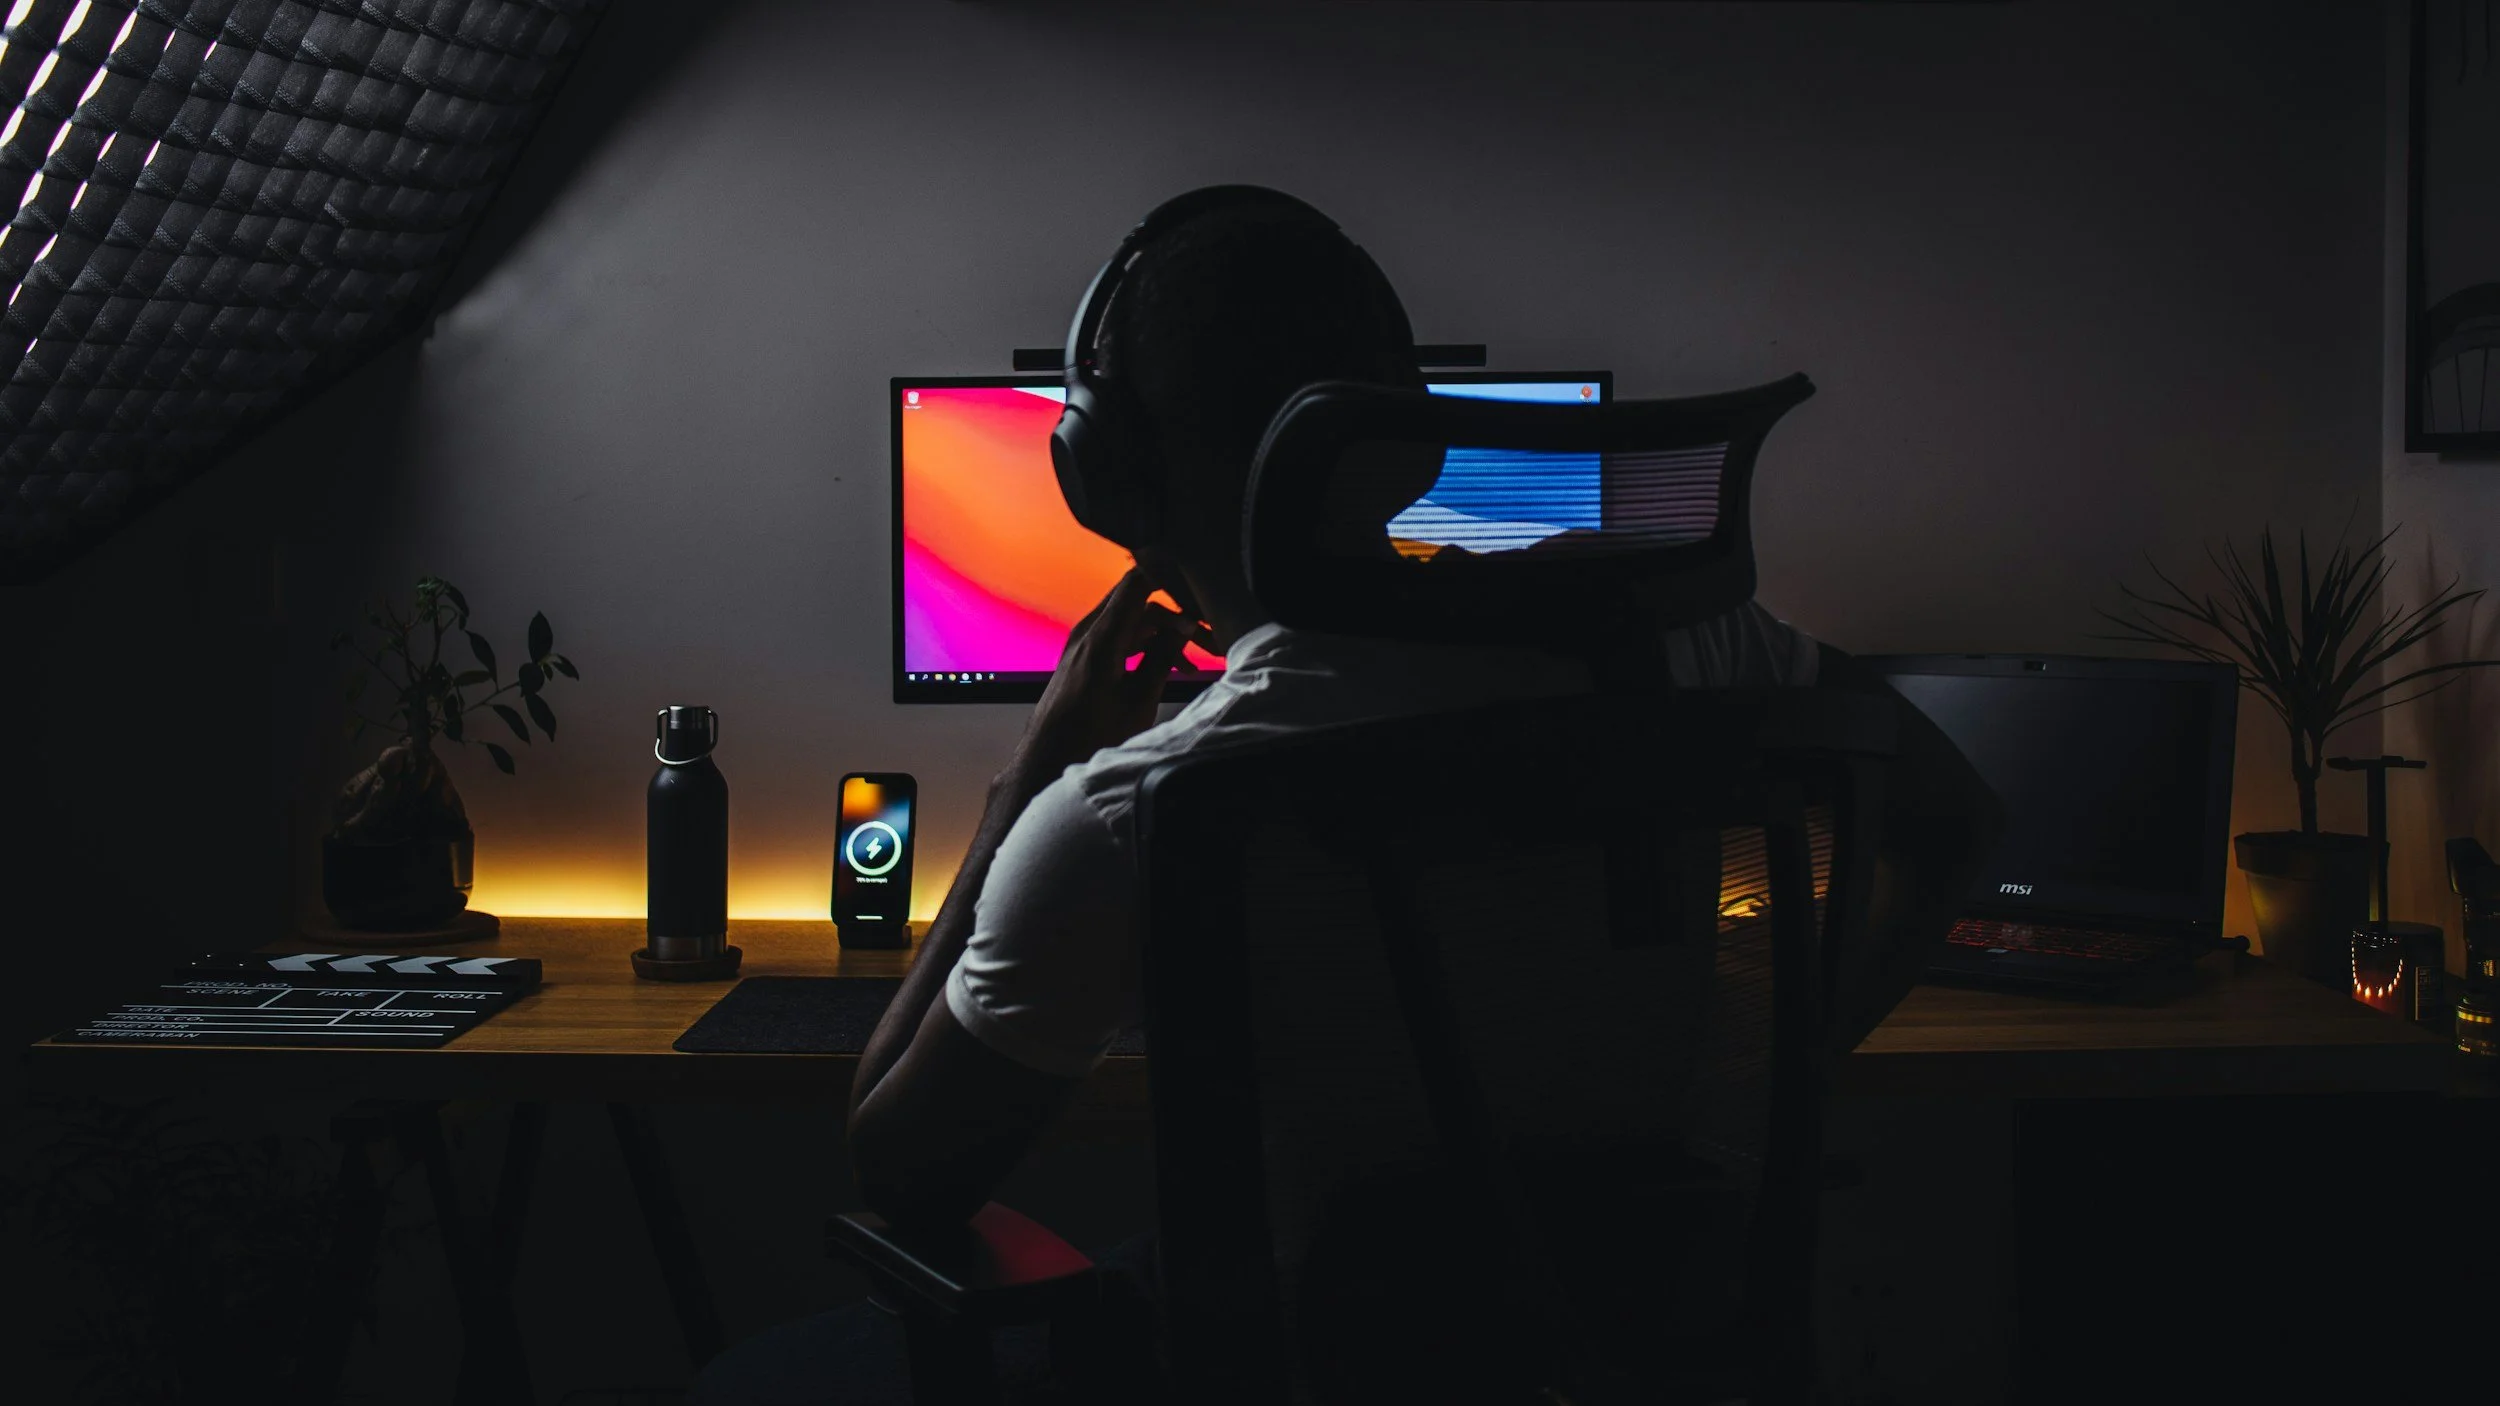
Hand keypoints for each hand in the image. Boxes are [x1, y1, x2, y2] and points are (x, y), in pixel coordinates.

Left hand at [1008, 567, 1211, 784]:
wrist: (1048, 759)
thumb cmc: (1088, 737)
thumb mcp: (1139, 699)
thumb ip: (1163, 657)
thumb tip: (1185, 626)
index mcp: (1102, 637)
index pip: (1139, 581)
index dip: (1172, 580)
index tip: (1200, 595)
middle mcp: (1089, 632)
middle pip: (1141, 602)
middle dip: (1176, 616)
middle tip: (1208, 639)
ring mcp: (1085, 643)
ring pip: (1133, 622)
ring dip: (1164, 634)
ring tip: (1193, 663)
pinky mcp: (1085, 656)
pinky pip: (1121, 637)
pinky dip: (1146, 645)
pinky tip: (1169, 668)